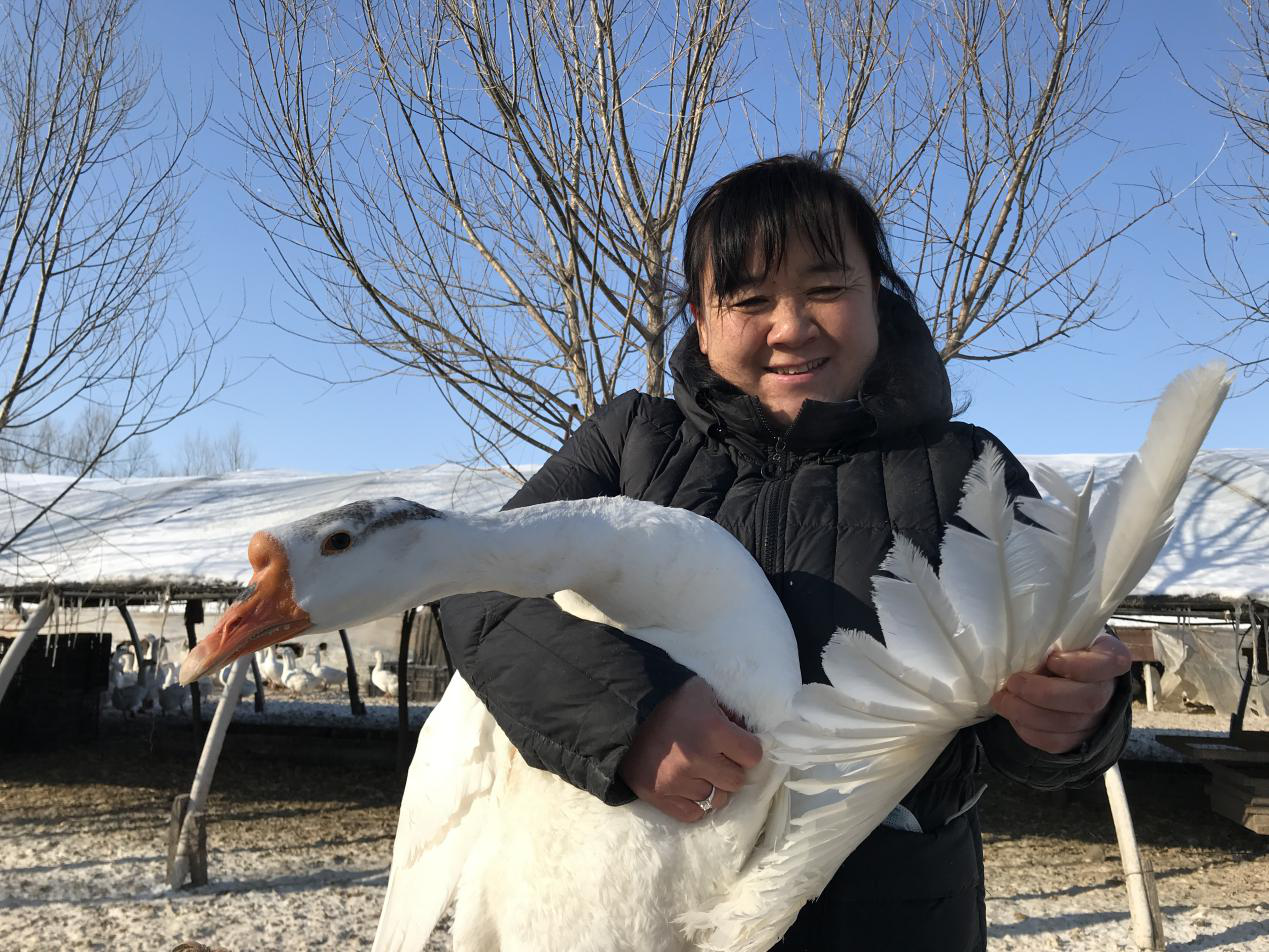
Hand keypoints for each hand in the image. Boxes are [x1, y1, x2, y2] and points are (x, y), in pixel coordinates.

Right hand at [618, 676, 763, 822]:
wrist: (621, 713)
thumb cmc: (668, 699)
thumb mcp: (703, 693)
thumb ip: (727, 713)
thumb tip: (745, 734)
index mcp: (712, 730)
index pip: (753, 755)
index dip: (746, 748)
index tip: (736, 744)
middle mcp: (696, 759)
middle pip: (736, 781)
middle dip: (730, 768)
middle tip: (716, 757)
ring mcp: (676, 782)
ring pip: (716, 799)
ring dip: (712, 786)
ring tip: (699, 771)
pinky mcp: (658, 797)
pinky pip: (693, 813)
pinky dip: (694, 802)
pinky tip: (688, 786)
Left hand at [990, 632, 1131, 753]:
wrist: (1058, 674)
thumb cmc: (1056, 648)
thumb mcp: (1058, 635)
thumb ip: (1051, 639)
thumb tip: (1025, 649)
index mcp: (1110, 657)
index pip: (1112, 663)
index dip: (1081, 665)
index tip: (1052, 659)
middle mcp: (1109, 690)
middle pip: (1088, 699)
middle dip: (1043, 693)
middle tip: (1013, 682)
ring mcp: (1097, 718)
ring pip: (1068, 724)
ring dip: (1028, 713)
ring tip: (1003, 699)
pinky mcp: (1079, 739)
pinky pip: (1057, 742)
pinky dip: (1029, 730)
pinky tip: (1013, 716)